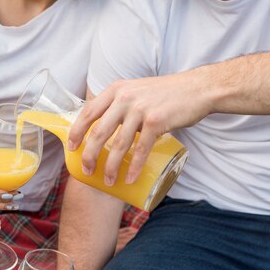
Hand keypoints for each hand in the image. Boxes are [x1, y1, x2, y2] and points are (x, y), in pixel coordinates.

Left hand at [68, 72, 209, 184]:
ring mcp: (139, 110)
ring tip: (108, 180)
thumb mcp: (135, 90)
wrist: (198, 88)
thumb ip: (120, 103)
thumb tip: (103, 127)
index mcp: (115, 90)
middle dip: (89, 155)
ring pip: (118, 144)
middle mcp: (124, 98)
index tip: (71, 147)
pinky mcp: (155, 122)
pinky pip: (140, 150)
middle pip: (99, 132)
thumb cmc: (165, 93)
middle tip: (87, 170)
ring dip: (111, 166)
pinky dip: (134, 167)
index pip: (88, 112)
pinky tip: (130, 179)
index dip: (77, 131)